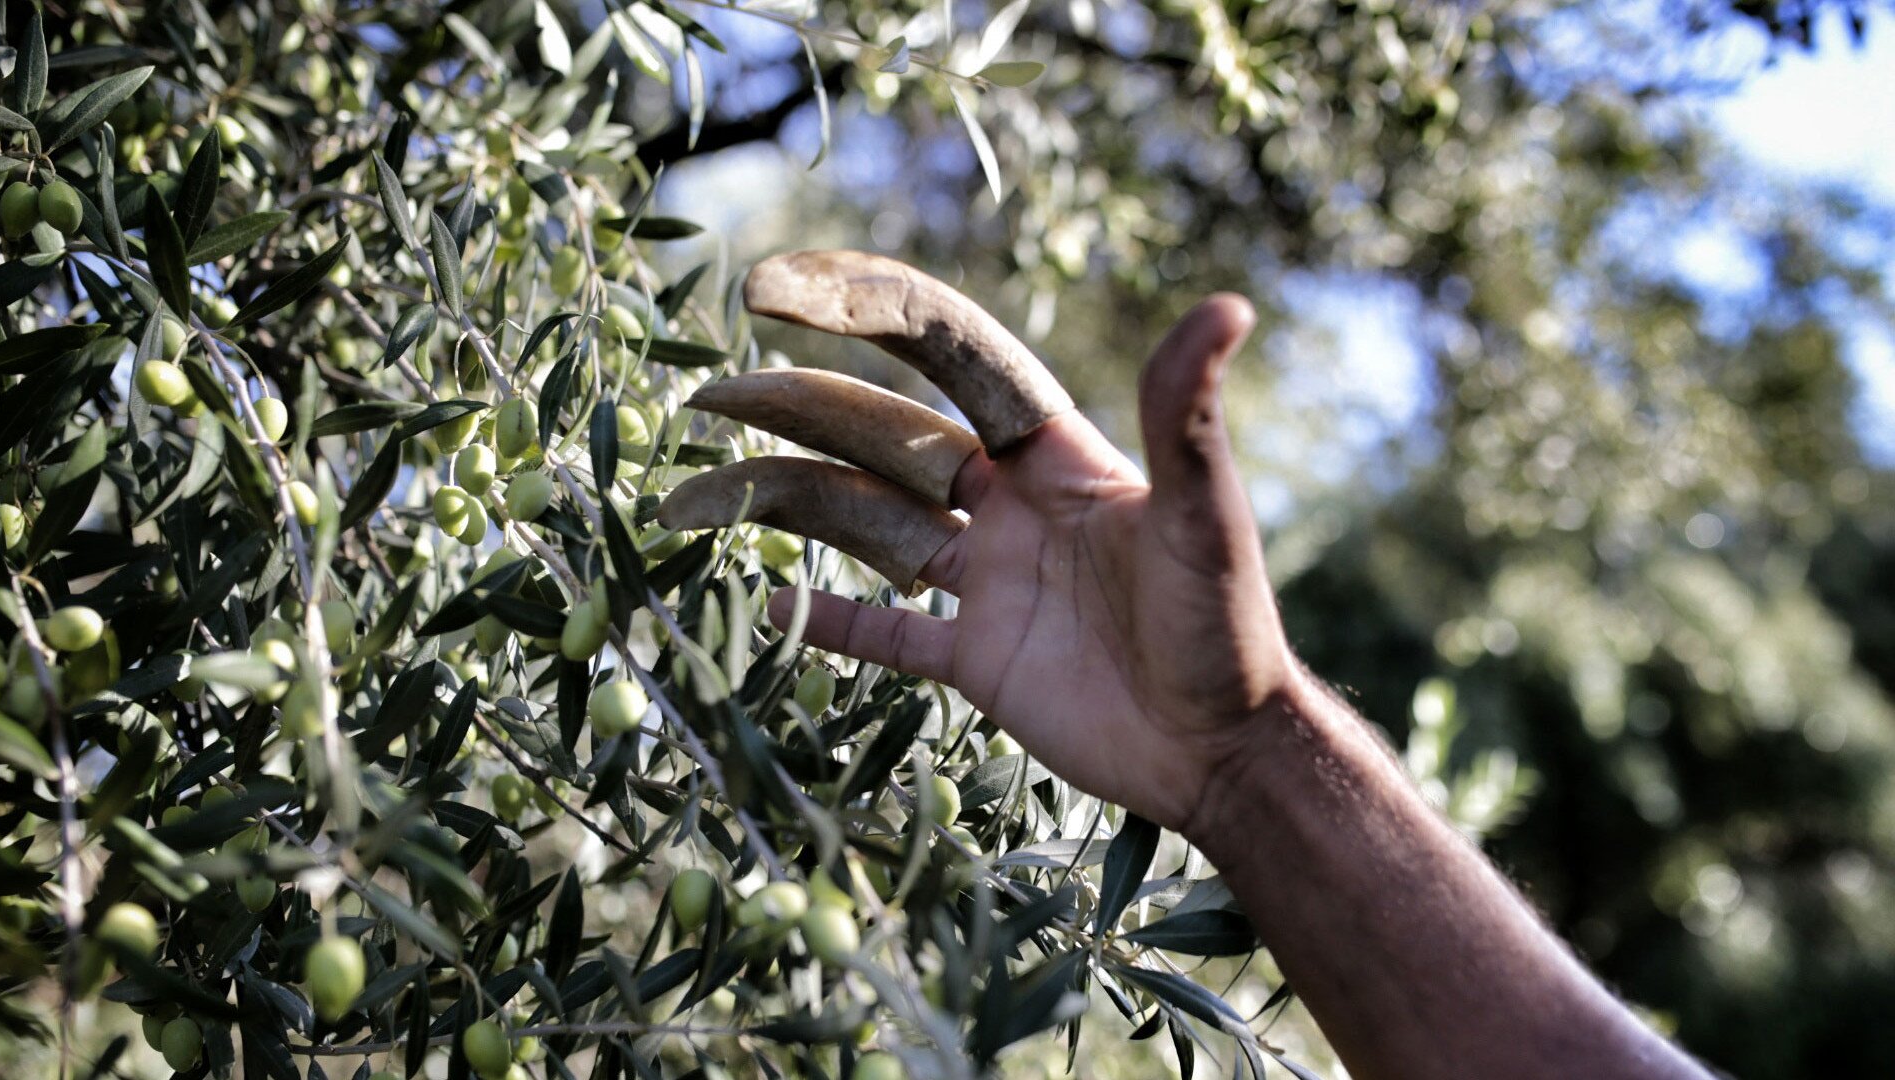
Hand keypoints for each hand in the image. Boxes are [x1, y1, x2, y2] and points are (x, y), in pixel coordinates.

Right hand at [662, 251, 1299, 830]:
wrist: (1220, 753)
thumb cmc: (1225, 627)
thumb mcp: (1206, 517)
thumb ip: (1185, 418)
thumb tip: (1229, 309)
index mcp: (1050, 451)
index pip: (944, 352)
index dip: (864, 310)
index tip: (775, 291)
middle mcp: (1007, 503)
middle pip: (878, 435)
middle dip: (791, 408)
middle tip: (705, 393)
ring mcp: (986, 580)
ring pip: (862, 524)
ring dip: (779, 504)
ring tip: (686, 502)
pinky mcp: (976, 658)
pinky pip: (882, 630)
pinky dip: (824, 618)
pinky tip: (764, 599)